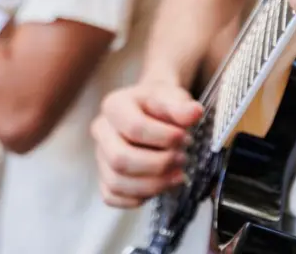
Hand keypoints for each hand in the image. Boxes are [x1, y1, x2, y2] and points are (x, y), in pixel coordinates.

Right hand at [91, 81, 202, 207]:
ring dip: (153, 184)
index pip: (134, 127)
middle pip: (120, 159)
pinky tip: (160, 185)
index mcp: (114, 105)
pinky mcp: (104, 177)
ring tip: (177, 174)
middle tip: (182, 159)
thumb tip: (194, 113)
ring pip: (116, 182)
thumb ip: (182, 107)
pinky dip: (138, 197)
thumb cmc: (162, 104)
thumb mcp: (174, 97)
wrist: (153, 111)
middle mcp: (101, 130)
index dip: (164, 138)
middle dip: (158, 165)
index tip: (185, 138)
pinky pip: (112, 196)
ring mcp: (100, 155)